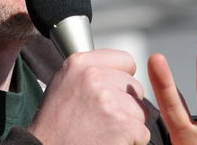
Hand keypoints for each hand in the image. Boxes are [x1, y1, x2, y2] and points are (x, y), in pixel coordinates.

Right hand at [30, 49, 150, 144]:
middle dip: (125, 104)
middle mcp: (94, 77)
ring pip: (141, 111)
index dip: (120, 79)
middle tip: (102, 117)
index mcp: (80, 64)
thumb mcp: (63, 84)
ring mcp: (109, 101)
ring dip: (128, 124)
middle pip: (135, 87)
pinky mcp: (123, 125)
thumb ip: (89, 71)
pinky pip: (142, 132)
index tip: (110, 91)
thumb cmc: (54, 126)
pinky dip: (131, 142)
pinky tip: (108, 141)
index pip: (125, 60)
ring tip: (103, 131)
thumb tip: (117, 69)